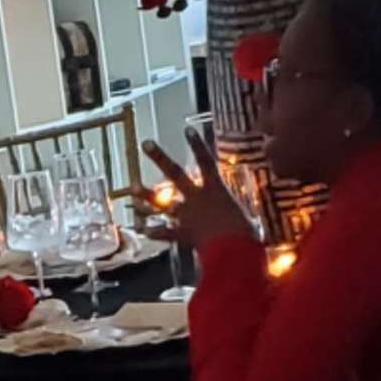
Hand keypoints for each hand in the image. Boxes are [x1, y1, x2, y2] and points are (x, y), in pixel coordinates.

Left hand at [146, 134, 258, 258]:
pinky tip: (144, 230)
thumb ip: (236, 216)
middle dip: (160, 157)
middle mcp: (197, 198)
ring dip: (145, 195)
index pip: (206, 161)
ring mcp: (186, 215)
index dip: (197, 145)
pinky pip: (163, 232)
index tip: (187, 129)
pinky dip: (154, 232)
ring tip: (131, 187)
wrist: (233, 251)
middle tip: (146, 143)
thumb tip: (249, 224)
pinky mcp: (181, 234)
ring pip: (161, 202)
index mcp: (216, 189)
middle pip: (175, 173)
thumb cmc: (246, 234)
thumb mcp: (245, 219)